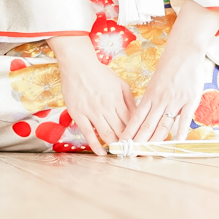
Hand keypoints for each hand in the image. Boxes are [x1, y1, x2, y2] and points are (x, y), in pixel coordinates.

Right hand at [48, 33, 131, 153]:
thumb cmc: (99, 73)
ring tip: (120, 154)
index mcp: (118, 99)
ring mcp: (92, 111)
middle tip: (133, 153)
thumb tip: (138, 115)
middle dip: (128, 143)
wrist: (77, 64)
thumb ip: (130, 100)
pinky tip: (102, 153)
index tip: (141, 143)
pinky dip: (95, 145)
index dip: (137, 134)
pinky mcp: (79, 114)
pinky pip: (88, 133)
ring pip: (106, 133)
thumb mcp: (120, 83)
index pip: (131, 121)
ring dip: (115, 146)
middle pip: (120, 130)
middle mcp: (106, 107)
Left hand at [118, 0, 218, 144]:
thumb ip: (150, 100)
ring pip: (163, 124)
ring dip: (155, 140)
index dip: (130, 132)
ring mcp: (175, 101)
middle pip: (148, 125)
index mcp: (150, 95)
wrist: (184, 51)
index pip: (136, 118)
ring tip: (149, 153)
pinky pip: (184, 119)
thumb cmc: (168, 66)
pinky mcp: (190, 101)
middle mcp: (160, 100)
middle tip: (132, 154)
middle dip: (139, 141)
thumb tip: (142, 116)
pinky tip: (176, 143)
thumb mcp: (154, 83)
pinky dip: (180, 132)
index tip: (123, 143)